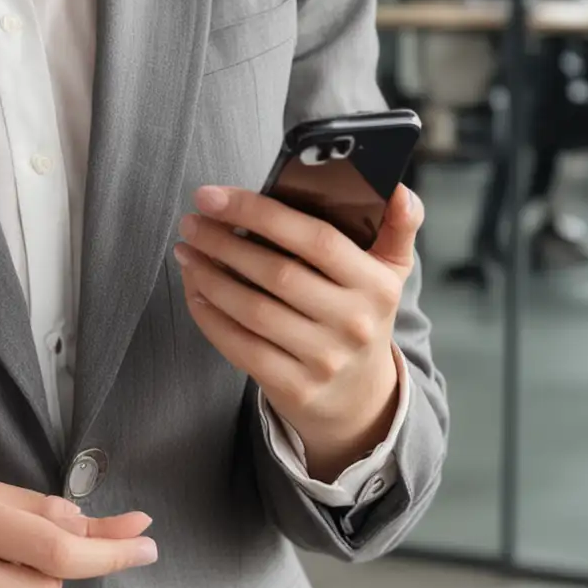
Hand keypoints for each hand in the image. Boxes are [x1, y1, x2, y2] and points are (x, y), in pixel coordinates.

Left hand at [174, 183, 422, 481]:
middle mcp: (354, 323)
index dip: (260, 212)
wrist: (361, 398)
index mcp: (376, 284)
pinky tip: (194, 291)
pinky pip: (241, 347)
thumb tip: (400, 189)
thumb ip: (398, 227)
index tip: (214, 195)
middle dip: (223, 242)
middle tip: (192, 222)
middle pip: (276, 273)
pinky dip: (210, 317)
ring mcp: (325, 359)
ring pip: (253, 311)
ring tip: (186, 251)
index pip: (316, 238)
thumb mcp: (390, 272)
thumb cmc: (362, 313)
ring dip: (208, 276)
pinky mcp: (296, 388)